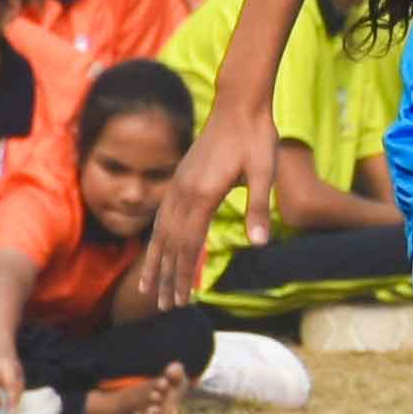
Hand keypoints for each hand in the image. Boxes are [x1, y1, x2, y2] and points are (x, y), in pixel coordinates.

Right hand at [151, 110, 274, 297]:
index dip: (183, 276)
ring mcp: (179, 184)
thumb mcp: (264, 174)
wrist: (239, 105)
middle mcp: (184, 192)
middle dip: (166, 278)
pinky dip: (157, 239)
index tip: (179, 301)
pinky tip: (156, 252)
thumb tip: (260, 245)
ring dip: (155, 263)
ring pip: (161, 232)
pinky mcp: (180, 179)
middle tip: (162, 308)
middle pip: (170, 245)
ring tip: (148, 289)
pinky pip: (163, 216)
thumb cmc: (256, 139)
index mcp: (203, 195)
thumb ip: (258, 209)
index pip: (189, 245)